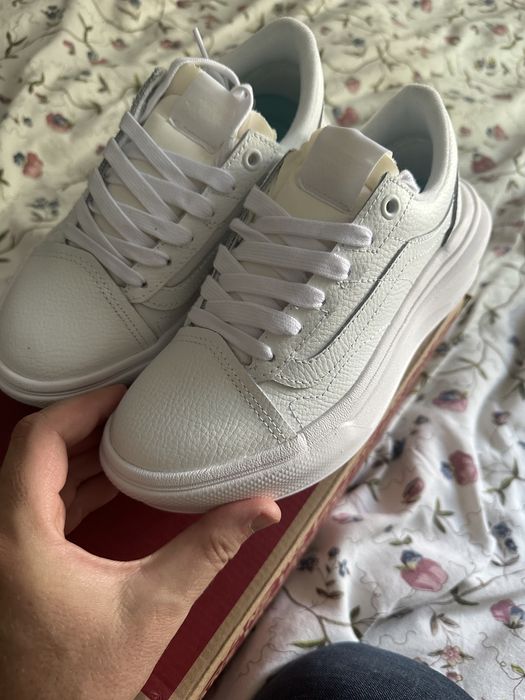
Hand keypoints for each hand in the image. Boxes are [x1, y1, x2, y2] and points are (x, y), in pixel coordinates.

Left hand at [0, 386, 279, 699]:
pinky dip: (75, 486)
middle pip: (36, 451)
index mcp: (21, 537)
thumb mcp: (154, 606)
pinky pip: (38, 503)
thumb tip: (259, 510)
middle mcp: (1, 536)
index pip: (39, 441)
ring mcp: (3, 549)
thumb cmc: (81, 680)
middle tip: (133, 412)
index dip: (81, 407)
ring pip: (35, 477)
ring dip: (82, 455)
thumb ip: (208, 550)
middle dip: (87, 425)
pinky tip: (112, 485)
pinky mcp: (14, 562)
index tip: (121, 396)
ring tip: (130, 440)